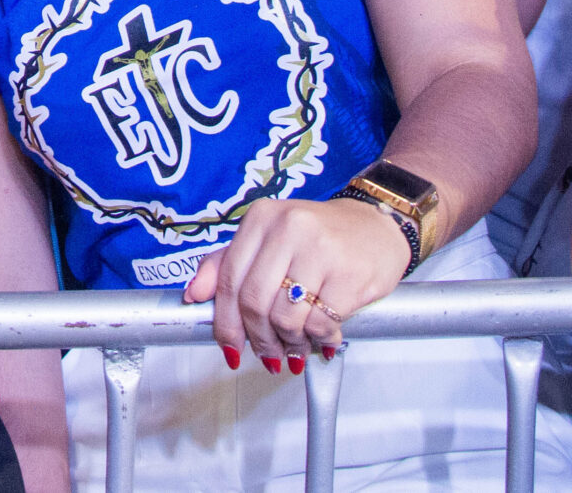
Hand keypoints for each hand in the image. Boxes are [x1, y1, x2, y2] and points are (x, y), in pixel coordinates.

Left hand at [183, 196, 411, 368]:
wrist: (378, 225)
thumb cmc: (320, 237)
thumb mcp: (269, 238)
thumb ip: (227, 263)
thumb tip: (194, 295)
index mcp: (262, 218)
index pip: (229, 279)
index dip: (224, 321)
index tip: (229, 347)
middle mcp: (289, 227)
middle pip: (254, 302)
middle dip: (257, 339)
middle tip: (267, 354)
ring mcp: (321, 249)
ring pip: (285, 317)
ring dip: (288, 344)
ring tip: (296, 347)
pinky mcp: (350, 274)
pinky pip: (321, 324)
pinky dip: (317, 340)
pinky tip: (322, 338)